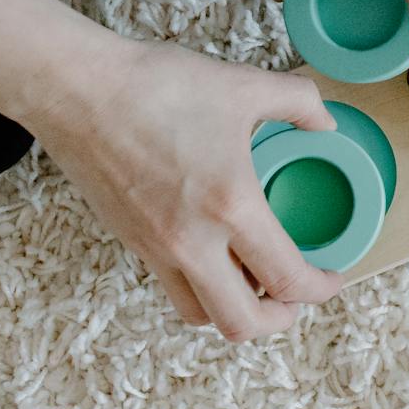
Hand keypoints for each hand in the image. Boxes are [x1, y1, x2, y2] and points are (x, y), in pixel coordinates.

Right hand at [28, 32, 345, 340]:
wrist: (75, 88)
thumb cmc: (157, 85)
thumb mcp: (244, 85)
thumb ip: (300, 102)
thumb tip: (326, 123)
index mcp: (231, 207)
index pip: (287, 278)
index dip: (320, 288)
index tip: (332, 278)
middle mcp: (192, 241)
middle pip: (241, 322)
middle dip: (279, 321)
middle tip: (296, 298)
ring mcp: (155, 247)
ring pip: (199, 314)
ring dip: (235, 310)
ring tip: (256, 284)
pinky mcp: (129, 241)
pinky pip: (170, 287)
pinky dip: (200, 288)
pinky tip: (215, 258)